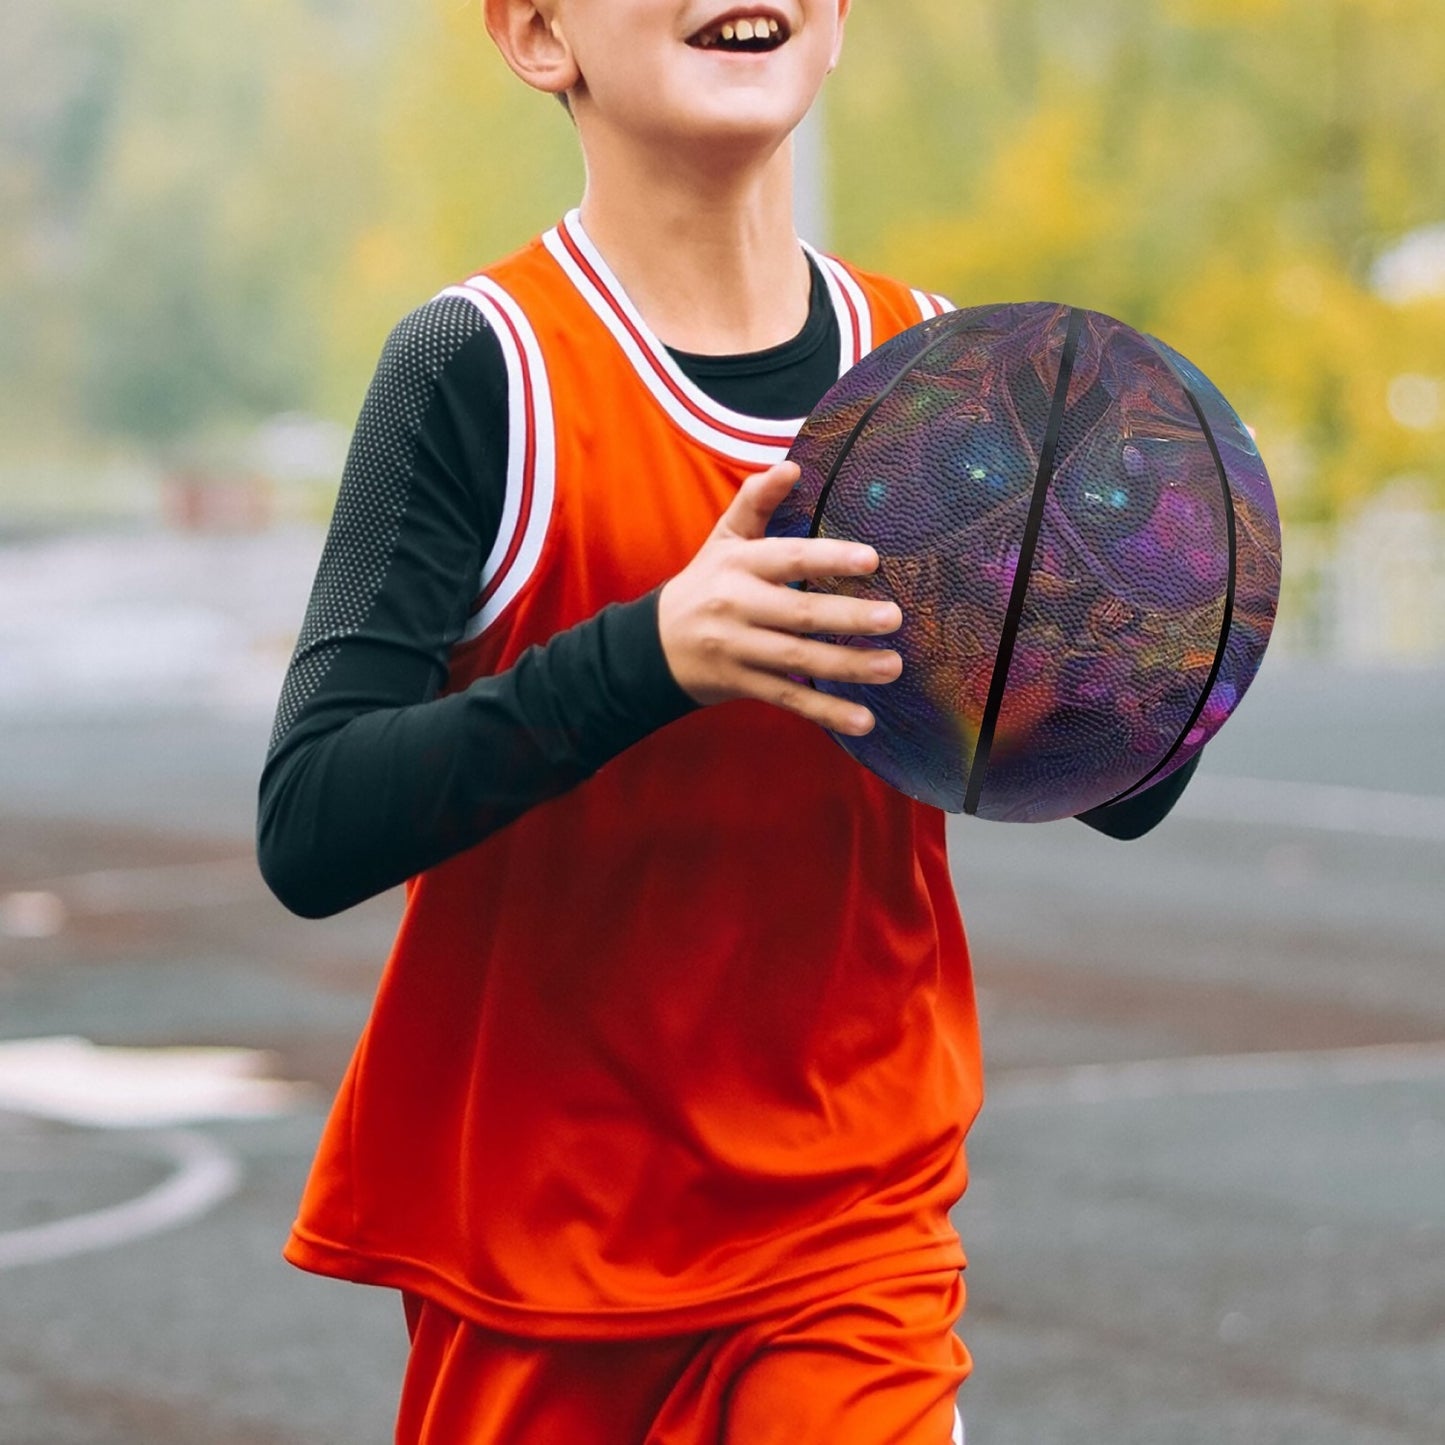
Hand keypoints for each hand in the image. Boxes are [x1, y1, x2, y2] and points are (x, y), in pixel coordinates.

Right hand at [657, 461, 902, 735]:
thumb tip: (791, 464)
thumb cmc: (705, 584)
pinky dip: (826, 712)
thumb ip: (756, 501)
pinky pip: (790, 699)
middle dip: (848, 617)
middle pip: (799, 613)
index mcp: (738, 565)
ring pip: (798, 660)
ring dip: (849, 666)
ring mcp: (739, 650)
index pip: (787, 558)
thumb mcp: (723, 539)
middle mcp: (737, 607)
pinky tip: (864, 721)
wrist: (653, 646)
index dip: (827, 558)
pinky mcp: (743, 685)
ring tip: (893, 666)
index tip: (872, 560)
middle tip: (895, 618)